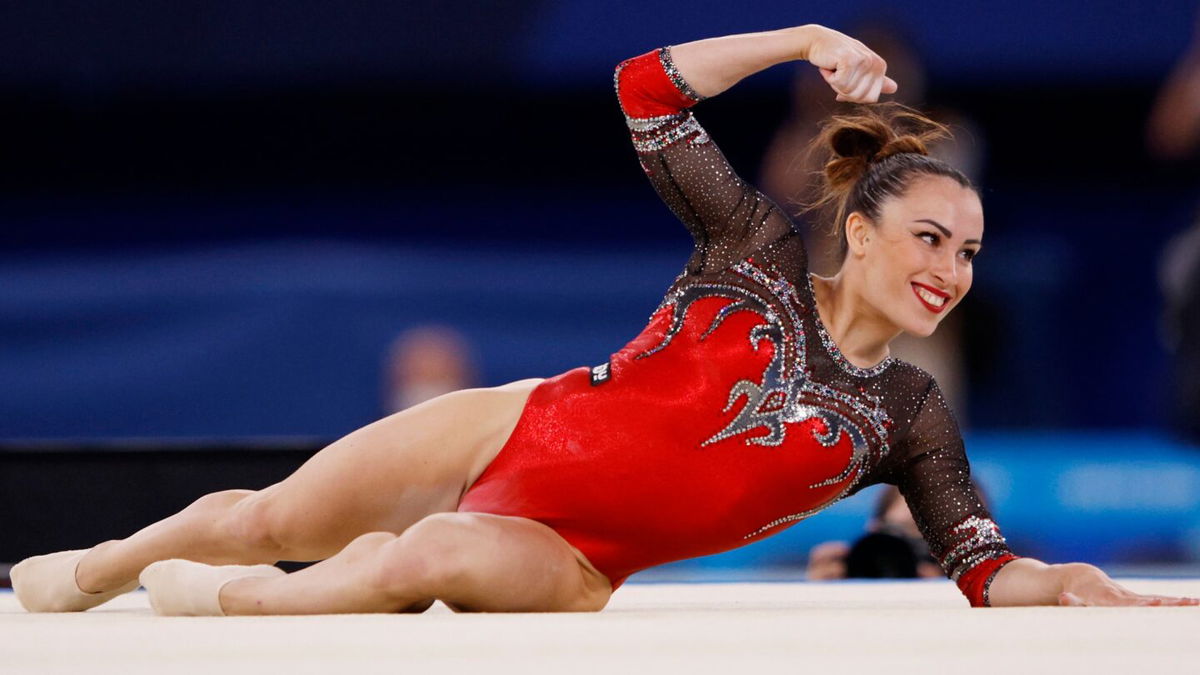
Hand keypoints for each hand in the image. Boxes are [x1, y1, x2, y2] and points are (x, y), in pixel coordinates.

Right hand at [801, 25, 898, 102]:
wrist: (817, 41)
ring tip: (834, 67)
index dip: (853, 95)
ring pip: (848, 91)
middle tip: (838, 73)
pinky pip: (839, 84)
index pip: (870, 98)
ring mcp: (864, 61)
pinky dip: (829, 77)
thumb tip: (894, 88)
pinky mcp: (850, 60)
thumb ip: (875, 79)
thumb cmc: (836, 57)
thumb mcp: (858, 68)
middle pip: (859, 97)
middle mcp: (875, 63)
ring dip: (835, 83)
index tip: (846, 80)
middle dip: (843, 90)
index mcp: (880, 66)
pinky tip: (829, 65)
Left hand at [1056, 563, 1199, 606]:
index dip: (1139, 604)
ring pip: (1158, 599)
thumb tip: (1064, 598)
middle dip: (1165, 603)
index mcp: (1109, 598)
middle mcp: (1124, 596)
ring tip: (1196, 603)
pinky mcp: (1138, 599)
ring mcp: (1133, 597)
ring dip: (1177, 603)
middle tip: (1184, 602)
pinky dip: (1176, 603)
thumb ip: (1071, 602)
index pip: (1127, 603)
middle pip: (1147, 601)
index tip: (1155, 602)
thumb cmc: (1075, 594)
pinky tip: (1195, 604)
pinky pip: (1160, 601)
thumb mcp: (1071, 599)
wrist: (1081, 578)